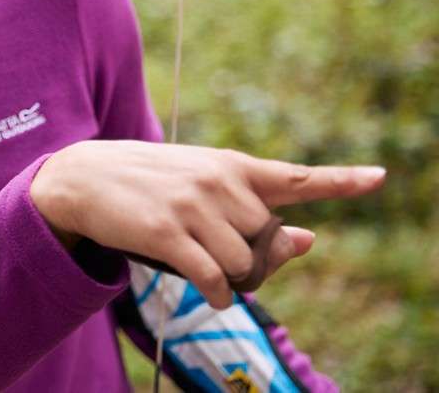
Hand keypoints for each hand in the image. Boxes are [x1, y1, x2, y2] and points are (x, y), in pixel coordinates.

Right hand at [29, 140, 385, 308]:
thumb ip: (256, 214)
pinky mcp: (165, 233)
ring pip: (244, 265)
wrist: (82, 177)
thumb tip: (311, 240)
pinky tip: (209, 292)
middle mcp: (217, 183)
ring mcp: (191, 207)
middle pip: (267, 242)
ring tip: (207, 267)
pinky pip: (213, 280)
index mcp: (231, 166)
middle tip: (220, 253)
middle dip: (253, 259)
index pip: (295, 176)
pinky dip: (217, 294)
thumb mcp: (202, 189)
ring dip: (233, 278)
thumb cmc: (149, 185)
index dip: (341, 180)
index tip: (379, 178)